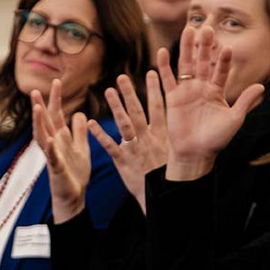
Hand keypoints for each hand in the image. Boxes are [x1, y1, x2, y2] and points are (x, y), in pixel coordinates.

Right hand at [33, 80, 90, 222]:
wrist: (74, 196)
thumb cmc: (76, 173)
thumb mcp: (81, 147)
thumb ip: (78, 131)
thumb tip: (78, 113)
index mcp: (61, 138)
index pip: (56, 115)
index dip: (56, 99)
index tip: (56, 81)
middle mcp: (54, 144)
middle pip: (46, 122)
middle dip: (40, 106)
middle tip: (35, 90)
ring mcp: (53, 156)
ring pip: (43, 136)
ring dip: (39, 123)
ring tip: (37, 109)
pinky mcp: (56, 169)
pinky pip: (52, 157)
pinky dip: (50, 148)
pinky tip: (49, 139)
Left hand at [88, 72, 168, 214]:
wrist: (163, 197)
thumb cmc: (169, 174)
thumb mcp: (174, 150)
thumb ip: (171, 133)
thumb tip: (179, 118)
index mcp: (162, 134)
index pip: (159, 107)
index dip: (155, 89)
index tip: (152, 72)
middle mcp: (148, 139)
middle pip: (138, 111)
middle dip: (130, 93)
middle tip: (122, 76)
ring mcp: (135, 149)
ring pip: (124, 124)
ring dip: (115, 107)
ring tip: (108, 90)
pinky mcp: (123, 162)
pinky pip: (110, 146)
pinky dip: (100, 134)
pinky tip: (90, 122)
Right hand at [159, 26, 264, 180]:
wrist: (194, 153)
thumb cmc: (215, 140)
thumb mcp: (234, 120)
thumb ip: (245, 102)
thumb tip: (261, 86)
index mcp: (217, 91)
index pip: (222, 70)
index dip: (225, 60)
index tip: (228, 47)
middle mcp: (202, 87)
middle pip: (204, 61)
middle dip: (205, 45)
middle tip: (207, 27)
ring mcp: (186, 91)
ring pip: (186, 65)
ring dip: (187, 48)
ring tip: (188, 29)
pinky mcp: (172, 98)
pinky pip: (168, 79)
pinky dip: (164, 66)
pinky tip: (163, 51)